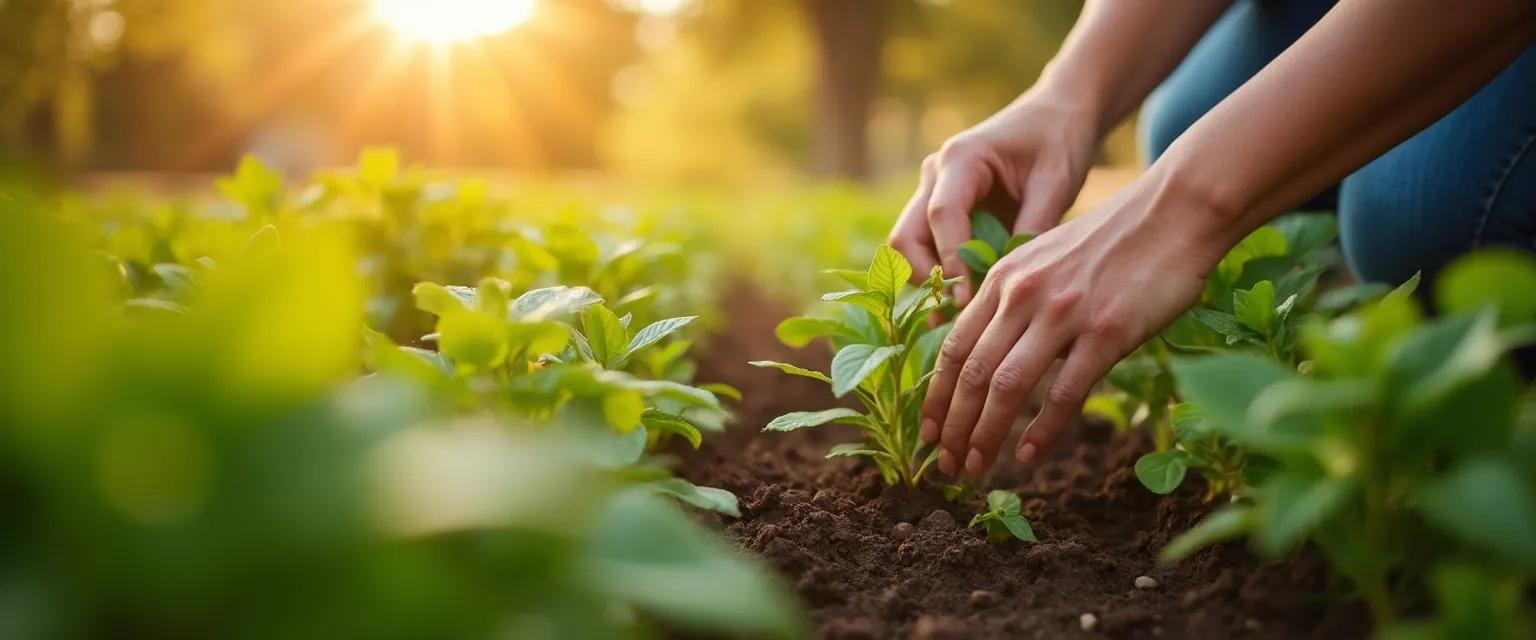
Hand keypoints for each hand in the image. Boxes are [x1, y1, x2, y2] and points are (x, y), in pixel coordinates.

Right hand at [888, 92, 1098, 305]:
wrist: (1057, 115)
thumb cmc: (1060, 140)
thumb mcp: (1056, 182)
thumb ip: (1032, 228)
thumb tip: (1012, 284)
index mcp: (961, 158)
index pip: (942, 215)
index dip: (951, 262)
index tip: (968, 301)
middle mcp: (935, 174)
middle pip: (906, 237)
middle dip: (927, 278)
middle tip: (961, 313)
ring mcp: (933, 192)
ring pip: (909, 248)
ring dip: (931, 281)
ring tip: (965, 313)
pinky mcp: (942, 210)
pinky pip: (928, 249)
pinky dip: (942, 277)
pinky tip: (969, 301)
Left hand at [918, 170, 1234, 475]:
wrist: (1175, 210)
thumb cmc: (1114, 241)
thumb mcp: (1046, 259)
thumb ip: (1017, 300)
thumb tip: (998, 351)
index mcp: (1003, 279)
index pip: (954, 348)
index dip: (935, 397)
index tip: (927, 433)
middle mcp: (1023, 295)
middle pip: (971, 374)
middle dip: (953, 427)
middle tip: (944, 467)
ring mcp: (1063, 313)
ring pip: (1006, 386)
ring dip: (984, 435)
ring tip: (974, 469)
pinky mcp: (1106, 331)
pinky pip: (1064, 392)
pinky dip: (1042, 430)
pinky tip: (1029, 456)